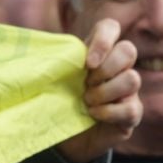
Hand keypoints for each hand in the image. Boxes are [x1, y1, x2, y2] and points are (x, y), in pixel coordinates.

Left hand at [57, 18, 140, 162]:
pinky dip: (109, 112)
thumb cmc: (57, 101)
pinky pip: (131, 108)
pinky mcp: (132, 113)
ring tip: (86, 101)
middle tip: (85, 84)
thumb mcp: (51, 78)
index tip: (87, 62)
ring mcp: (128, 90)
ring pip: (132, 79)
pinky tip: (93, 114)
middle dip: (105, 69)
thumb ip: (50, 61)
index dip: (103, 39)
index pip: (110, 27)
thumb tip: (30, 51)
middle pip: (128, 50)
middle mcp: (118, 67)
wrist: (63, 135)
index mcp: (97, 52)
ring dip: (104, 92)